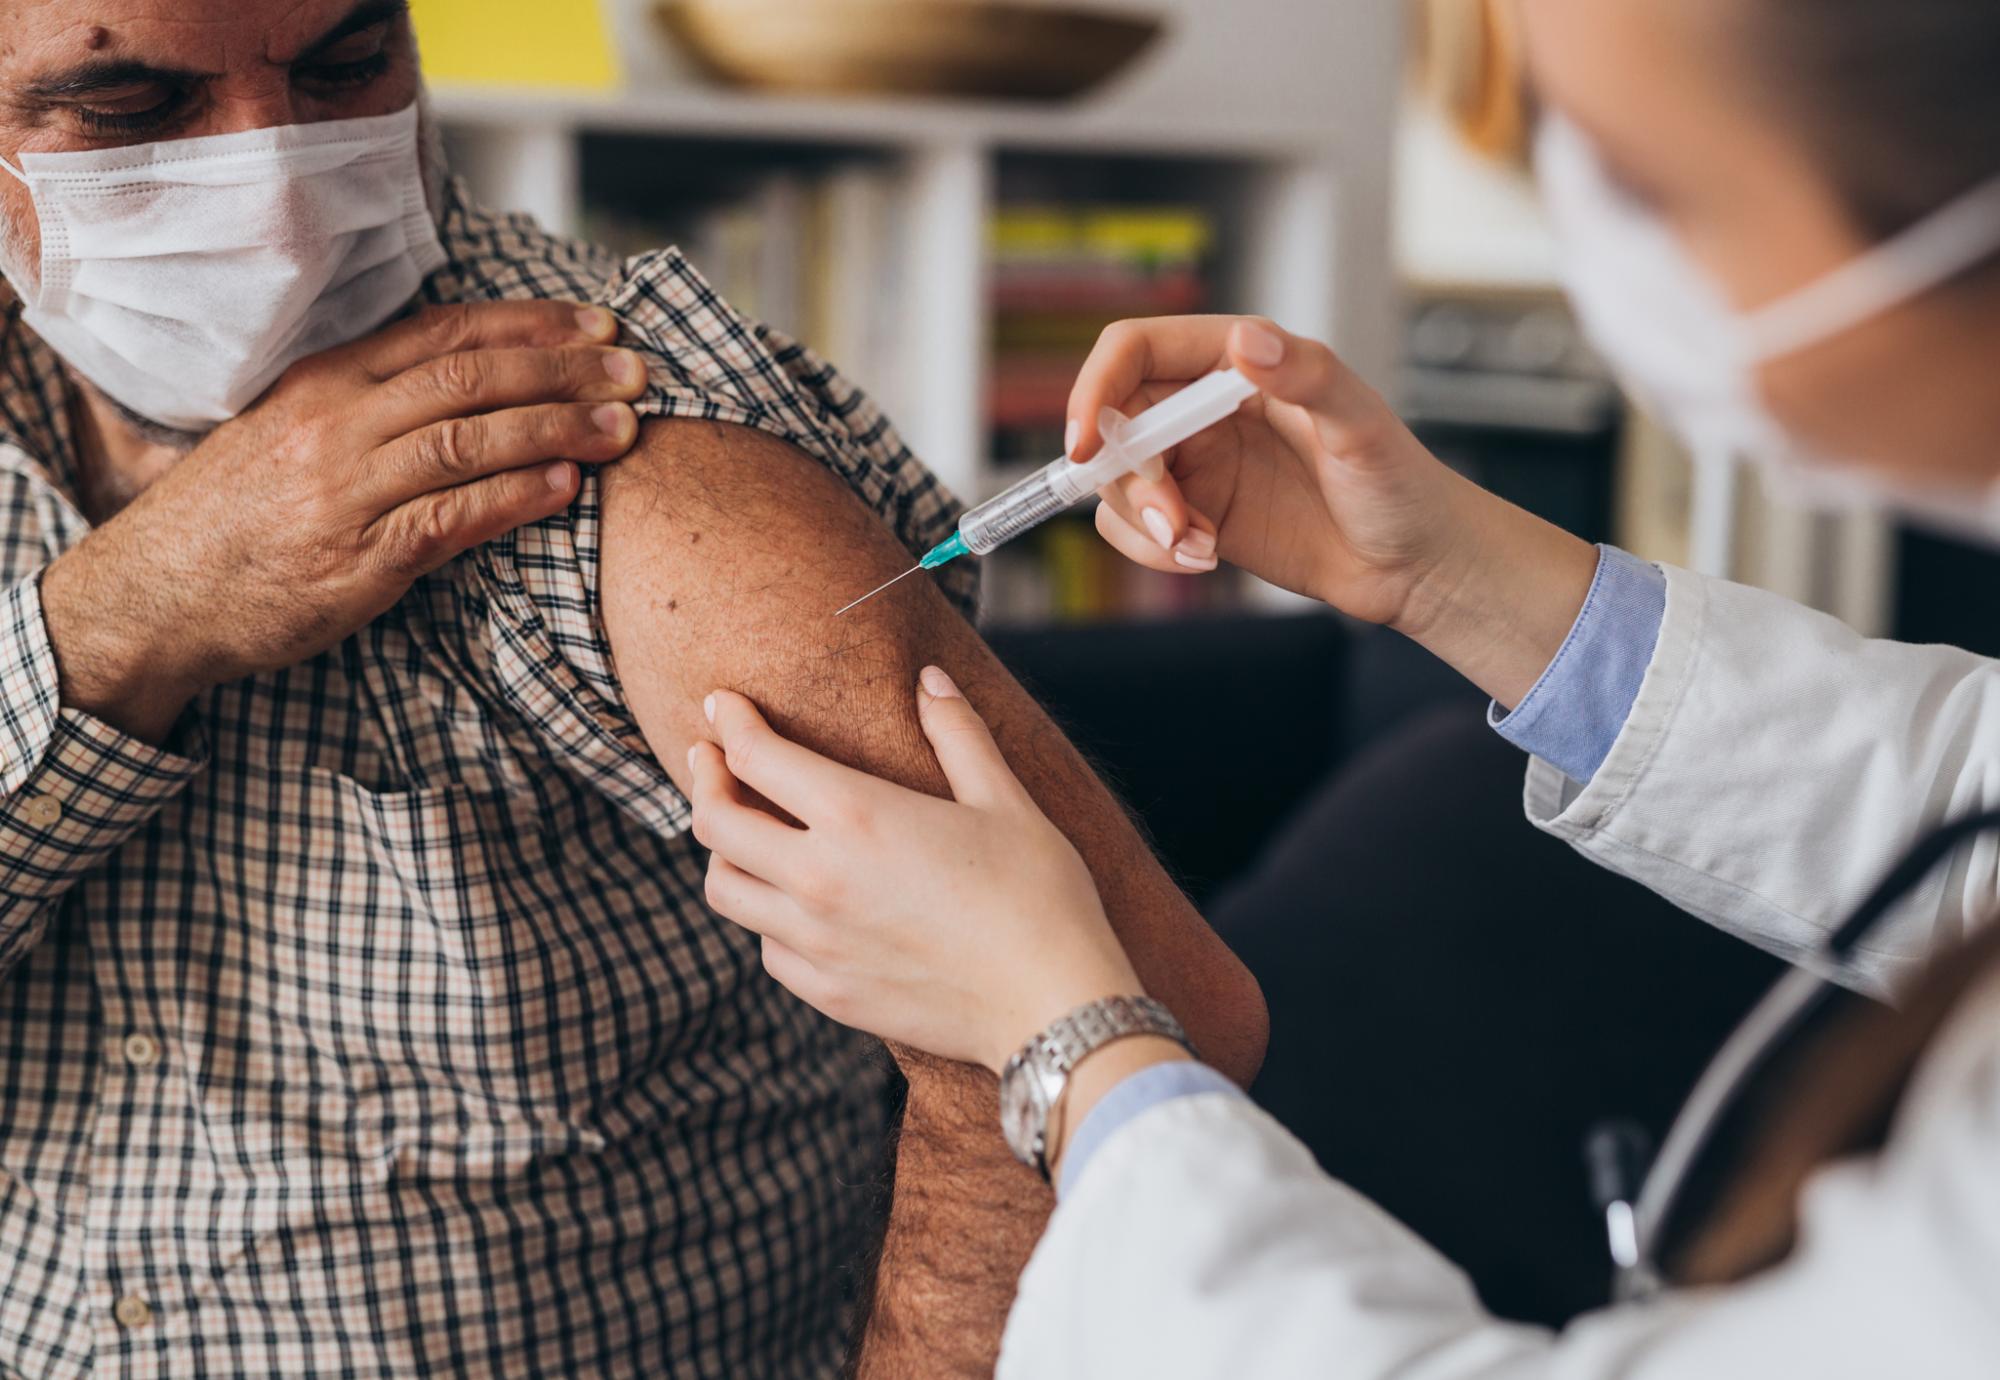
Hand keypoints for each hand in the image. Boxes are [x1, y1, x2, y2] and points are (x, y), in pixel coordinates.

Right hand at [40, 300, 648, 740]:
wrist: (155, 596)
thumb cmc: (237, 516)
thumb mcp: (292, 432)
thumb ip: (373, 402)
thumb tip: (472, 377)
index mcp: (327, 381)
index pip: (447, 332)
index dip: (533, 324)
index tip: (600, 324)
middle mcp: (337, 424)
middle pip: (472, 377)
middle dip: (567, 370)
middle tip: (637, 371)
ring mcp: (345, 491)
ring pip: (470, 440)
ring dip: (558, 430)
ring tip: (625, 429)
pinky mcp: (356, 561)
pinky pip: (450, 519)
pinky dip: (513, 498)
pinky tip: (566, 488)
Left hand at [688, 667, 1142, 1072]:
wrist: (1053, 1005)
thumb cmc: (1040, 895)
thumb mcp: (1004, 800)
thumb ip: (958, 733)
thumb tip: (929, 678)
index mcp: (857, 815)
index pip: (755, 756)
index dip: (729, 721)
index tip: (721, 704)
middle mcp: (818, 877)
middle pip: (715, 822)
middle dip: (704, 779)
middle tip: (710, 758)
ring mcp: (815, 942)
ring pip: (724, 889)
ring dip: (723, 852)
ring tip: (741, 831)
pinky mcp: (827, 993)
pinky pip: (766, 947)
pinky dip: (764, 915)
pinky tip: (790, 902)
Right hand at [1068, 315, 1598, 704]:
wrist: (1417, 566)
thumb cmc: (1403, 486)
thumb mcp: (1363, 425)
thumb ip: (1307, 376)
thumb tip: (1247, 342)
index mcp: (1238, 361)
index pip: (1136, 350)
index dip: (1098, 386)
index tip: (1088, 442)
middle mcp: (1206, 406)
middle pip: (1114, 421)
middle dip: (1126, 476)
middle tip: (1171, 521)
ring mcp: (1196, 463)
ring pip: (1117, 481)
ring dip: (1141, 520)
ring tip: (1198, 548)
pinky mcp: (1195, 515)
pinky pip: (1134, 527)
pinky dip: (1152, 548)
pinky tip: (1205, 557)